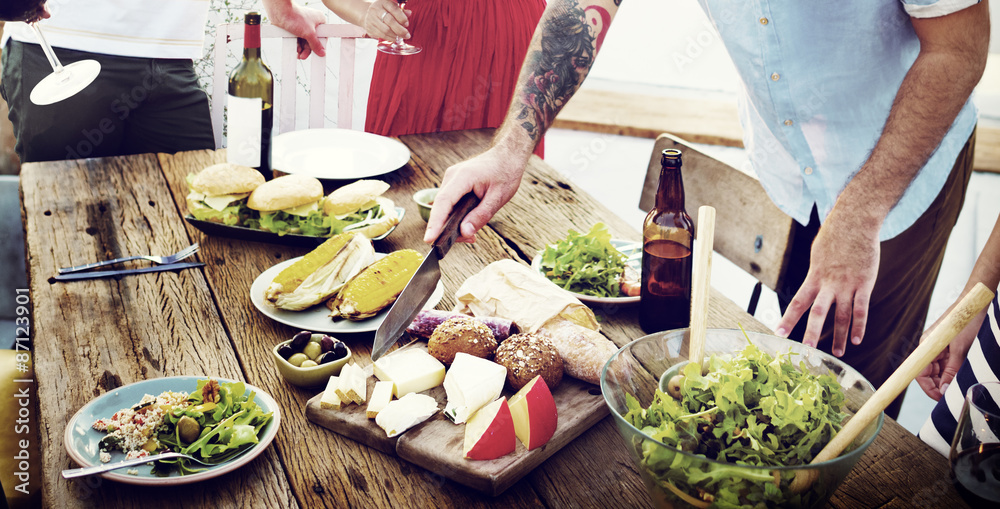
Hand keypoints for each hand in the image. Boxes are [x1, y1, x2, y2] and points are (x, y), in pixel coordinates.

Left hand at [266, 1, 327, 58]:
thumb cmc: (296, 17)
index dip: (320, 46)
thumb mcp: (309, 33)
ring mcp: (303, 24)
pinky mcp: (295, 26)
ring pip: (305, 40)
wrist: (279, 11)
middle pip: (313, 40)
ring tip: (298, 54)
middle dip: (307, 49)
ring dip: (301, 49)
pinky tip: (295, 49)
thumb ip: (316, 44)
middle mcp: (312, 22)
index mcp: (320, 20)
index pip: (323, 36)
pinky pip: (298, 38)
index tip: (318, 54)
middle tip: (303, 57)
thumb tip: (322, 53)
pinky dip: (296, 44)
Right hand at [365, 0, 411, 40]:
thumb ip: (401, 11)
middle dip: (400, 30)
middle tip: (407, 35)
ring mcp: (371, 19)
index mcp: (383, 2)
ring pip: (385, 30)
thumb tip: (409, 13)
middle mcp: (376, 9)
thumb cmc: (384, 11)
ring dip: (395, 36)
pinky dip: (390, 38)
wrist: (368, 14)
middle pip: (390, 21)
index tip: (406, 24)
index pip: (393, 9)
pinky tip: (394, 38)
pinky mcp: (369, 28)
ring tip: (401, 37)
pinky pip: (381, 35)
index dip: (402, 17)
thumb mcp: (392, 8)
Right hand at [423, 148, 525, 243]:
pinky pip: (450, 203)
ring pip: (445, 207)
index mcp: (463, 176)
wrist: (507, 156)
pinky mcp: (454, 183)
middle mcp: (452, 176)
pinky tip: (469, 223)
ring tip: (472, 234)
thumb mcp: (498, 198)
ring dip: (454, 222)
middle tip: (469, 239)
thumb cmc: (505, 173)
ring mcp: (451, 179)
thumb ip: (481, 216)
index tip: (429, 239)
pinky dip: (456, 215)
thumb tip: (465, 233)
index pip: (444, 202)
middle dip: (448, 228)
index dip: (435, 222)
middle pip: (442, 207)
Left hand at [775, 209, 879, 356]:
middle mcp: (829, 284)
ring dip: (840, 337)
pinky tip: (857, 340)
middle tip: (808, 351)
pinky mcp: (865, 284)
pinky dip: (860, 326)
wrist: (855, 222)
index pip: (798, 302)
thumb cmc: (834, 237)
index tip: (779, 333)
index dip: (789, 319)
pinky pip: (862, 309)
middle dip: (812, 332)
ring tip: (838, 354)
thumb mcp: (817, 255)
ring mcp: (848, 285)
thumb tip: (813, 285)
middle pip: (818, 313)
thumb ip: (816, 274)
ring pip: (843, 316)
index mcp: (814, 277)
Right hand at [916, 300, 987, 399]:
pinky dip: (955, 372)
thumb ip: (952, 369)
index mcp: (926, 347)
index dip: (928, 388)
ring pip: (940, 371)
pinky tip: (962, 376)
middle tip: (954, 395)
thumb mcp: (961, 348)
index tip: (940, 398)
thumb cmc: (966, 322)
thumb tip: (945, 389)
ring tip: (960, 386)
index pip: (920, 373)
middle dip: (939, 386)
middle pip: (929, 374)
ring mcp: (940, 349)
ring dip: (948, 379)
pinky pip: (949, 365)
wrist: (976, 303)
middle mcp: (930, 349)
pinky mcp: (950, 348)